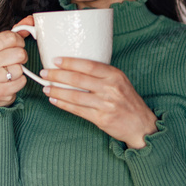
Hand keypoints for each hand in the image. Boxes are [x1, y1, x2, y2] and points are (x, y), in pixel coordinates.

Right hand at [0, 17, 32, 107]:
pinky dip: (20, 82)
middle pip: (19, 53)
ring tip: (10, 73)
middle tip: (15, 62)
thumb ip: (15, 33)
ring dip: (20, 72)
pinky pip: (21, 81)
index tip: (16, 46)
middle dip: (21, 58)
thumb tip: (30, 21)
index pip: (11, 37)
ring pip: (20, 69)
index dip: (19, 42)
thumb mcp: (0, 49)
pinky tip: (11, 82)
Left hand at [39, 58, 157, 147]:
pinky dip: (63, 104)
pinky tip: (54, 100)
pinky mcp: (101, 118)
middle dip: (57, 76)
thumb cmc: (128, 101)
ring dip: (56, 91)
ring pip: (74, 95)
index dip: (70, 62)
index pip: (88, 65)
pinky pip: (77, 110)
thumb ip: (102, 75)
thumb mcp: (121, 82)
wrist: (141, 125)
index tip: (55, 60)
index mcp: (115, 75)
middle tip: (44, 73)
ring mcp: (105, 104)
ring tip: (45, 87)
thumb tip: (75, 68)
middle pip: (78, 79)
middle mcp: (110, 88)